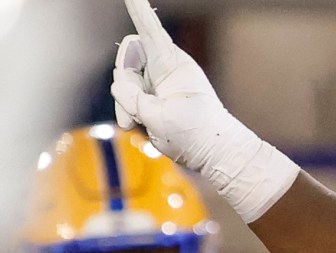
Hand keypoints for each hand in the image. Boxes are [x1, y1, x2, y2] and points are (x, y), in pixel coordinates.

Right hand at [112, 0, 298, 221]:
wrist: (215, 155)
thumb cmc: (197, 136)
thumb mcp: (160, 118)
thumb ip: (133, 98)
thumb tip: (120, 87)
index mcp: (173, 64)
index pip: (151, 30)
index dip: (139, 11)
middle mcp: (164, 67)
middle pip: (127, 58)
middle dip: (124, 84)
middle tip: (133, 116)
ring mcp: (156, 82)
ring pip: (124, 81)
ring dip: (125, 104)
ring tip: (138, 125)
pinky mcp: (151, 97)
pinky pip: (126, 96)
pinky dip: (127, 111)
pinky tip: (136, 126)